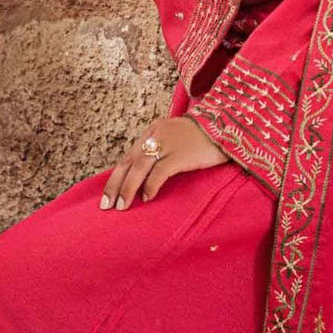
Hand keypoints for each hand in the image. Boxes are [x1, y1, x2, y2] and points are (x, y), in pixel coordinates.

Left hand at [99, 116, 229, 210]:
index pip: (129, 155)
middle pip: (129, 162)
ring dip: (128, 188)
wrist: (227, 126)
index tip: (109, 193)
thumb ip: (162, 149)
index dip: (117, 176)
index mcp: (153, 130)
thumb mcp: (177, 138)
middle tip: (106, 205)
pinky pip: (159, 172)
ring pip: (139, 167)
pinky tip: (147, 198)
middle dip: (115, 184)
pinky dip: (150, 186)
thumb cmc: (204, 137)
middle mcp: (156, 135)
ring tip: (121, 206)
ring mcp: (167, 144)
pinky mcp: (180, 154)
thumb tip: (147, 175)